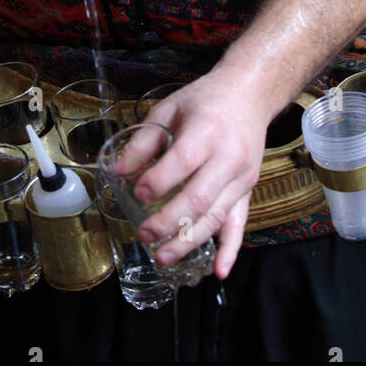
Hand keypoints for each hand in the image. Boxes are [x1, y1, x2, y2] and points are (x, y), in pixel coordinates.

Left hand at [129, 68, 276, 280]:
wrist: (249, 95)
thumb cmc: (205, 101)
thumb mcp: (169, 108)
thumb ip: (143, 141)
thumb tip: (116, 171)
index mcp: (206, 130)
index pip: (183, 162)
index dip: (158, 182)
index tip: (136, 192)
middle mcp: (228, 156)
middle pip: (199, 197)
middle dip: (168, 221)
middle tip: (143, 234)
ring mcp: (241, 176)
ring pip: (216, 216)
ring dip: (189, 241)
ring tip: (163, 256)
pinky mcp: (248, 189)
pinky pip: (240, 223)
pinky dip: (230, 249)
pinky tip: (219, 271)